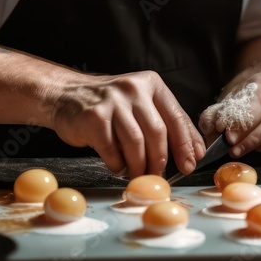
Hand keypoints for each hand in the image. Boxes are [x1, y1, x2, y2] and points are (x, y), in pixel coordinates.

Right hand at [50, 70, 204, 176]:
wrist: (66, 95)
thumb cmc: (111, 105)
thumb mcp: (141, 104)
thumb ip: (166, 123)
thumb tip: (194, 152)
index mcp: (151, 84)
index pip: (175, 116)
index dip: (185, 143)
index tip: (190, 163)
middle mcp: (133, 89)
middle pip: (157, 132)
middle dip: (160, 159)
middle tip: (159, 176)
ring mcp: (112, 102)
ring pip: (135, 143)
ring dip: (140, 166)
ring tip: (139, 175)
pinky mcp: (93, 117)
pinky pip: (111, 150)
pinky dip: (118, 164)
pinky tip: (119, 167)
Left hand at [199, 72, 260, 157]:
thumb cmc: (245, 94)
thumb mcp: (228, 96)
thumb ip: (215, 113)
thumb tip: (208, 130)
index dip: (246, 124)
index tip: (229, 138)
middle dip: (252, 139)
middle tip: (233, 150)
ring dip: (260, 147)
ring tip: (242, 150)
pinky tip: (257, 148)